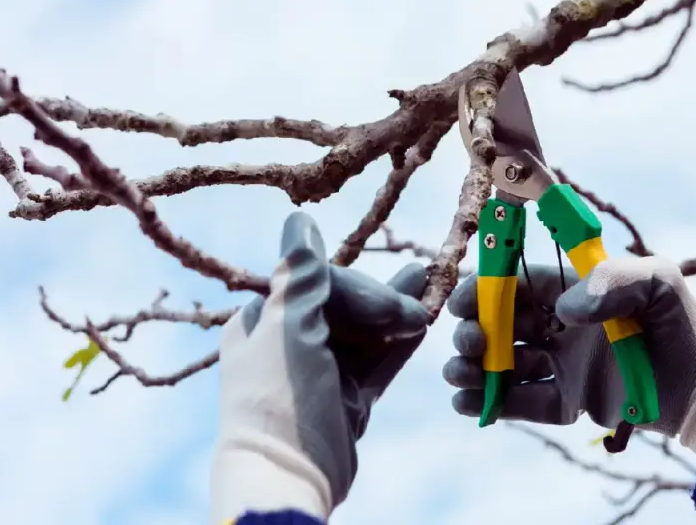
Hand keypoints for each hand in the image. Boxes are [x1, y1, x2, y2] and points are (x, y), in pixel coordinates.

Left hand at [210, 211, 429, 521]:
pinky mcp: (347, 399)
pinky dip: (399, 345)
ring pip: (366, 331)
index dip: (356, 287)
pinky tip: (425, 323)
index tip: (387, 304)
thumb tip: (299, 220)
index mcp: (264, 321)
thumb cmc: (278, 396)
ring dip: (397, 312)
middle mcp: (290, 342)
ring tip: (432, 286)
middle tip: (415, 311)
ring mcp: (321, 372)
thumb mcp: (288, 328)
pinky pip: (377, 362)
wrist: (287, 476)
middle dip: (382, 301)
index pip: (316, 282)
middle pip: (344, 304)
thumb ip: (301, 275)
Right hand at [441, 256, 695, 455]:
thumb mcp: (657, 283)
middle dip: (473, 333)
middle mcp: (557, 328)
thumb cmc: (679, 324)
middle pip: (498, 326)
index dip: (482, 291)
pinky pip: (522, 404)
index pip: (513, 286)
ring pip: (502, 366)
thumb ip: (613, 280)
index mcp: (569, 293)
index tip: (462, 303)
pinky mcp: (566, 403)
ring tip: (459, 375)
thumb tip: (564, 310)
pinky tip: (469, 404)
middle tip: (471, 343)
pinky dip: (492, 404)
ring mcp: (559, 366)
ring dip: (472, 369)